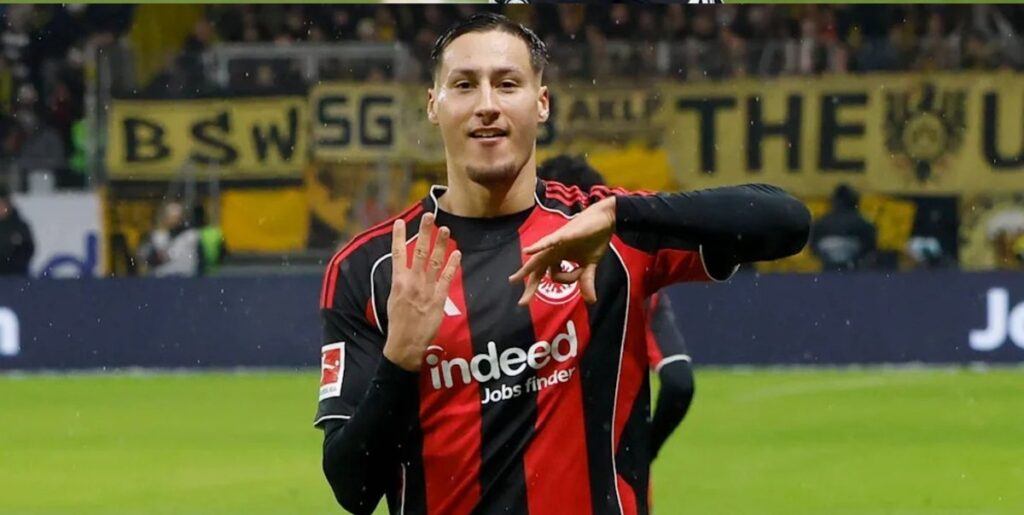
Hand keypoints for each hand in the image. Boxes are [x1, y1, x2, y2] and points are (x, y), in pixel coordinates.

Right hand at [382, 214, 460, 370]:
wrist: (405, 344)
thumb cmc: (397, 323)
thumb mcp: (392, 299)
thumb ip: (400, 282)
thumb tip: (403, 269)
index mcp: (398, 281)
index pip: (397, 253)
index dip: (398, 236)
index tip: (400, 221)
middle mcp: (412, 282)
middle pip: (419, 252)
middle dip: (424, 232)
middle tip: (429, 215)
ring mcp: (426, 290)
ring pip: (434, 261)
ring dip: (440, 244)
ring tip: (445, 229)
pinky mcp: (439, 299)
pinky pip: (446, 278)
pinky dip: (452, 265)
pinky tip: (457, 253)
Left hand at [508, 197, 615, 305]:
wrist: (605, 220)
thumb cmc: (595, 239)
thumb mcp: (590, 264)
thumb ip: (586, 280)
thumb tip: (591, 301)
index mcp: (559, 257)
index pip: (553, 276)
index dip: (565, 282)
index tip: (571, 280)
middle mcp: (553, 251)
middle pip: (538, 270)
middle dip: (530, 287)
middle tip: (522, 303)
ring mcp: (556, 243)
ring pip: (539, 259)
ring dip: (527, 269)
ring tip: (515, 279)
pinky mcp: (563, 235)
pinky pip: (548, 242)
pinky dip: (539, 246)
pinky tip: (528, 250)